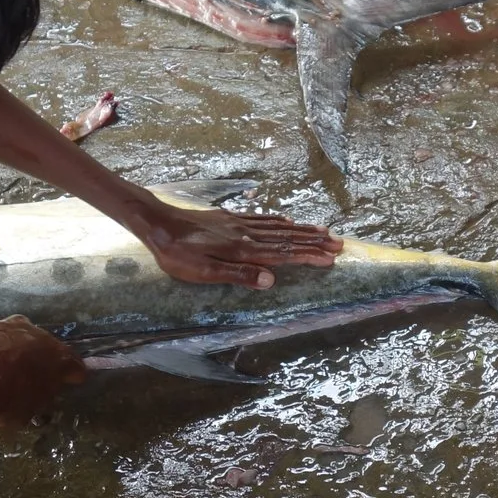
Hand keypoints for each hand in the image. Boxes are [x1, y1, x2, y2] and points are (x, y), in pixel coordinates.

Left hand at [0, 317, 85, 420]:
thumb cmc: (16, 401)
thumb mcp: (33, 411)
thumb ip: (39, 402)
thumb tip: (32, 405)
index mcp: (64, 363)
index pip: (77, 368)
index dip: (71, 376)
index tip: (67, 381)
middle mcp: (52, 342)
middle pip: (52, 350)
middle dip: (44, 360)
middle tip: (31, 375)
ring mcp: (30, 330)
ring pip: (31, 336)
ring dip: (25, 347)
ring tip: (10, 361)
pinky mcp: (8, 324)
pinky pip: (9, 330)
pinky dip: (4, 339)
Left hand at [131, 202, 340, 288]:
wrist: (158, 223)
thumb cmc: (177, 254)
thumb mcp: (203, 272)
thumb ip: (238, 274)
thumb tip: (272, 279)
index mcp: (243, 250)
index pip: (283, 254)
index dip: (308, 256)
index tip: (330, 259)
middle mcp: (246, 234)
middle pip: (287, 238)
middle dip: (314, 242)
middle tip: (339, 244)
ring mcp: (240, 223)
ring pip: (278, 227)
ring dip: (303, 230)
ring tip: (324, 231)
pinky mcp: (230, 218)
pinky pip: (263, 218)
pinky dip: (280, 221)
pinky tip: (288, 221)